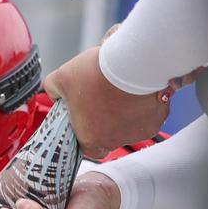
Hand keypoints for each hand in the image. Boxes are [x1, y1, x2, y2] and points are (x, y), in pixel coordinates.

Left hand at [44, 45, 169, 158]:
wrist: (132, 62)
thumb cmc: (97, 73)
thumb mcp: (63, 77)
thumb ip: (53, 88)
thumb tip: (53, 92)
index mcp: (89, 140)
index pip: (85, 146)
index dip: (85, 130)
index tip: (86, 115)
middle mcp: (113, 142)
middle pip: (108, 136)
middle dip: (106, 119)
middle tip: (105, 97)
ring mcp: (135, 134)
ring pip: (129, 126)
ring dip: (125, 112)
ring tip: (122, 89)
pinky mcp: (154, 123)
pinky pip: (148, 116)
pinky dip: (144, 105)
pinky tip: (138, 90)